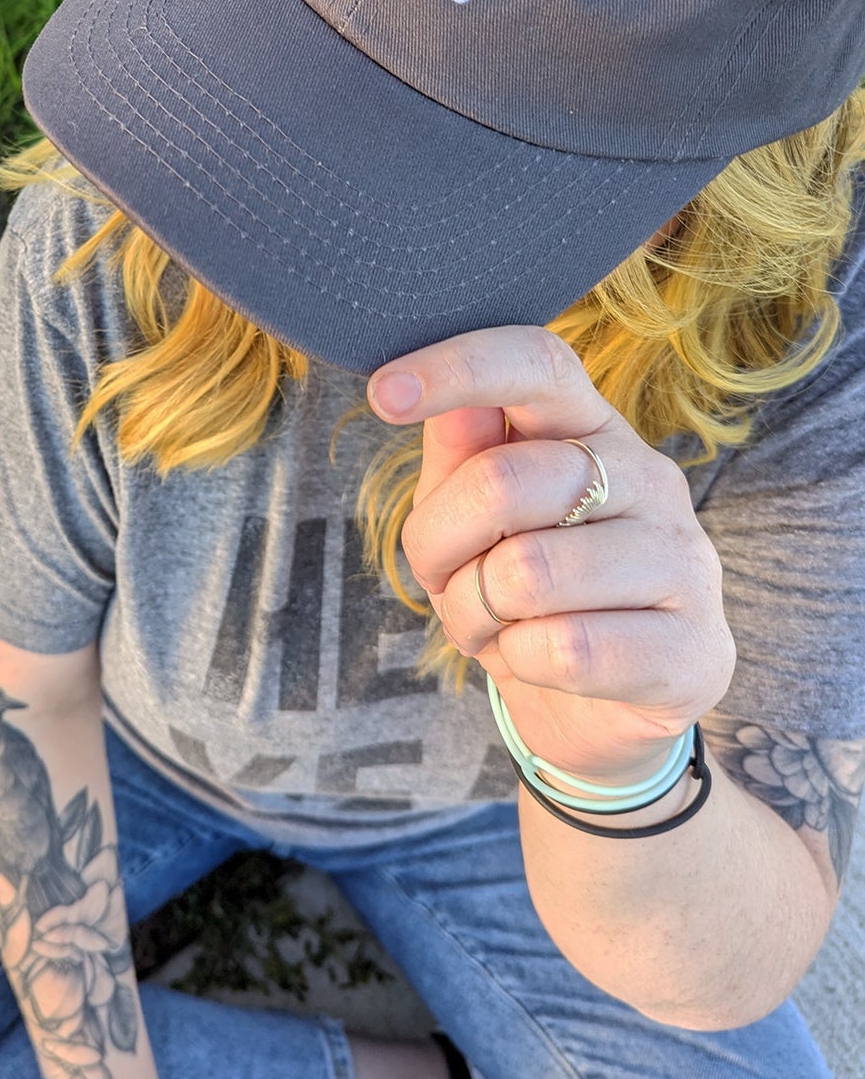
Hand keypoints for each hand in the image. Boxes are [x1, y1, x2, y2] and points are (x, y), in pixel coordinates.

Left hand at [367, 325, 736, 786]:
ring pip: (529, 572)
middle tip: (451, 583)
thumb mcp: (470, 522)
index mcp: (593, 430)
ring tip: (499, 626)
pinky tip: (541, 664)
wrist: (594, 713)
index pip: (539, 364)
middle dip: (442, 548)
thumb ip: (458, 455)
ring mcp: (684, 562)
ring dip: (478, 614)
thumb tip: (438, 394)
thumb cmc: (521, 598)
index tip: (382, 393)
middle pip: (505, 482)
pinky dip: (522, 664)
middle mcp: (651, 479)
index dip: (458, 367)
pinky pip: (566, 649)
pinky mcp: (697, 650)